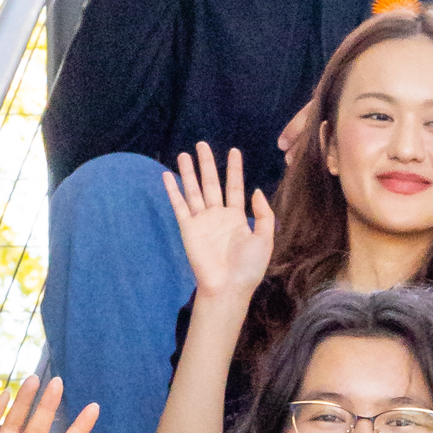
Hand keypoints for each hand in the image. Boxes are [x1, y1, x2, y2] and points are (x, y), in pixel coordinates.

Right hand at [163, 143, 276, 310]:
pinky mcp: (188, 229)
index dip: (234, 169)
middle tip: (202, 144)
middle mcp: (218, 216)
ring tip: (185, 154)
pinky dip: (173, 191)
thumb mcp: (265, 239)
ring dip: (189, 173)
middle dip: (207, 164)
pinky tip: (167, 176)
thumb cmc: (248, 268)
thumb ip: (264, 214)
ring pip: (194, 191)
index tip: (234, 151)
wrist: (228, 287)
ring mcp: (202, 221)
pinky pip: (179, 206)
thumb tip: (257, 190)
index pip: (235, 187)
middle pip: (211, 183)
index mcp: (237, 217)